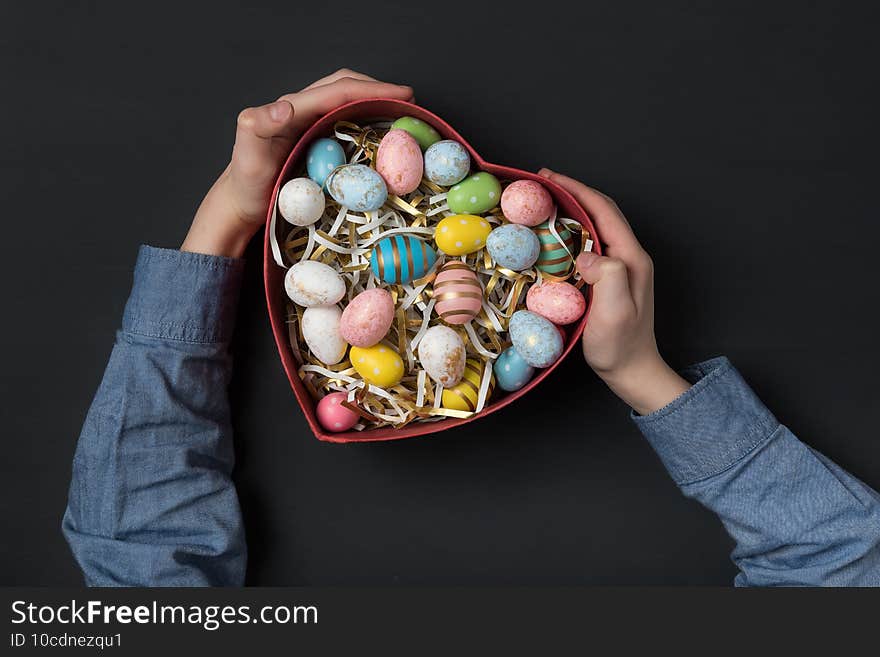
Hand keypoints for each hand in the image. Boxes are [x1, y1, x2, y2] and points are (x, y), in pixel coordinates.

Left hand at [182, 69, 413, 257]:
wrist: (241, 204)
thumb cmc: (245, 183)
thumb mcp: (247, 155)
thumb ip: (257, 126)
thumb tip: (283, 108)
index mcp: (292, 109)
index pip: (338, 90)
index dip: (372, 89)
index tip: (402, 95)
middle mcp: (303, 112)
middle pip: (346, 88)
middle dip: (378, 90)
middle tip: (409, 101)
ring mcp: (311, 128)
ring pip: (348, 104)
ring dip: (376, 105)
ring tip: (402, 114)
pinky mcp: (316, 144)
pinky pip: (347, 126)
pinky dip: (368, 125)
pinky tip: (384, 139)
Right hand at [538, 169, 689, 414]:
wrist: (632, 371)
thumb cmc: (621, 346)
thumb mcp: (614, 313)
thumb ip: (608, 276)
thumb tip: (586, 254)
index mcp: (631, 258)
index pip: (603, 210)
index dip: (576, 189)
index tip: (549, 177)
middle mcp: (628, 256)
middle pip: (600, 211)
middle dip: (571, 192)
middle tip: (540, 184)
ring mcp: (620, 267)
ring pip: (593, 226)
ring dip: (569, 209)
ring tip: (542, 203)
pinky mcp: (609, 278)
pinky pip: (587, 244)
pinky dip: (568, 232)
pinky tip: (551, 236)